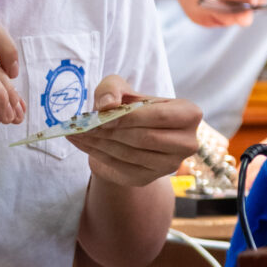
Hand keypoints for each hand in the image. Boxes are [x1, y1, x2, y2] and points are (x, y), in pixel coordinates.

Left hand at [77, 75, 202, 186]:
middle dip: (112, 132)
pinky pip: (122, 167)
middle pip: (146, 138)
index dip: (130, 118)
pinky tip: (82, 143)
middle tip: (85, 126)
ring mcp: (170, 164)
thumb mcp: (119, 88)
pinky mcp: (150, 178)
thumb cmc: (128, 107)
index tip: (103, 116)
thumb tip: (107, 105)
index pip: (160, 116)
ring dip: (101, 144)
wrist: (126, 134)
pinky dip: (98, 155)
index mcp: (188, 114)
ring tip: (78, 133)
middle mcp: (186, 143)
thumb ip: (112, 88)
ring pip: (132, 154)